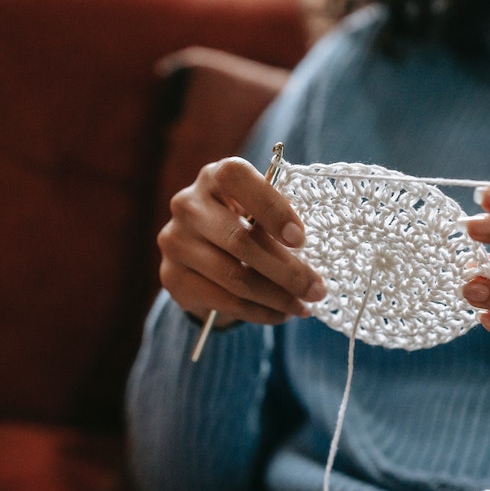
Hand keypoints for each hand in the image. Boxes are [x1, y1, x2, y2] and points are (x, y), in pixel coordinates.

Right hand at [157, 157, 325, 327]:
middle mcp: (188, 204)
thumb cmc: (243, 222)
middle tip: (317, 289)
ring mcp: (176, 241)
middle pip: (240, 240)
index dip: (272, 208)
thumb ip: (276, 220)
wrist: (200, 251)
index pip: (237, 179)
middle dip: (287, 270)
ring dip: (277, 297)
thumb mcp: (258, 210)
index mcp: (214, 176)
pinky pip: (224, 301)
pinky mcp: (173, 277)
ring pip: (235, 277)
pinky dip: (260, 312)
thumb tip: (309, 258)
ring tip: (304, 306)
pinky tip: (281, 314)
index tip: (301, 239)